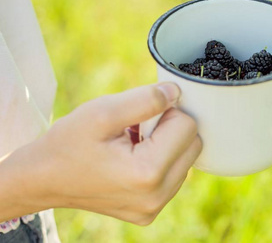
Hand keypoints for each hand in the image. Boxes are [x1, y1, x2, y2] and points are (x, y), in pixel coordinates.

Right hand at [1, 83, 200, 224]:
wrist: (43, 179)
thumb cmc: (68, 143)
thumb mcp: (103, 112)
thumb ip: (146, 99)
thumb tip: (177, 92)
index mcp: (147, 173)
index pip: (188, 126)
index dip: (166, 111)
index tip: (139, 115)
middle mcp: (156, 198)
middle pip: (194, 144)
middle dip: (170, 128)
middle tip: (137, 128)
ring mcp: (153, 209)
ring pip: (187, 160)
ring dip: (166, 145)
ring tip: (132, 145)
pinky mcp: (150, 212)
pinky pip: (174, 176)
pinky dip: (161, 161)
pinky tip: (134, 158)